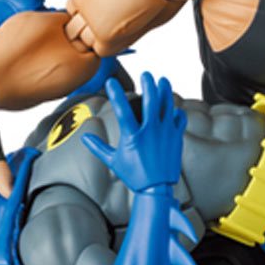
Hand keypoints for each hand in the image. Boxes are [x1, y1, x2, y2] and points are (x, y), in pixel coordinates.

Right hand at [81, 73, 186, 191]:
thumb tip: (85, 137)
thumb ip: (98, 147)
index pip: (122, 109)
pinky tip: (173, 108)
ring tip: (163, 80)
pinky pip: (179, 119)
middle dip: (149, 84)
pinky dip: (176, 112)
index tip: (111, 81)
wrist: (156, 190)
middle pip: (151, 101)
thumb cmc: (134, 177)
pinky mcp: (176, 138)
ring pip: (167, 106)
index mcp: (132, 137)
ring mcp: (165, 134)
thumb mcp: (113, 162)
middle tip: (147, 74)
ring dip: (165, 91)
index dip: (115, 93)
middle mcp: (150, 132)